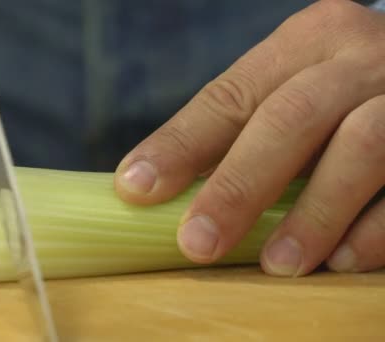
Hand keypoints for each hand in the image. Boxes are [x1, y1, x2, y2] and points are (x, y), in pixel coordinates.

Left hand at [114, 0, 384, 276]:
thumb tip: (161, 186)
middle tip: (197, 243)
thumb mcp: (295, 85)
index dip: (180, 145)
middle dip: (238, 187)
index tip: (136, 188)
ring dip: (312, 215)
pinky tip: (340, 261)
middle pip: (290, 119)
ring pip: (361, 149)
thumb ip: (243, 126)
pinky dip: (373, 231)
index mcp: (308, 41)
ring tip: (275, 265)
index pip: (229, 96)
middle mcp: (358, 59)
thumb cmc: (343, 90)